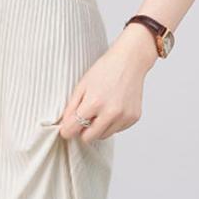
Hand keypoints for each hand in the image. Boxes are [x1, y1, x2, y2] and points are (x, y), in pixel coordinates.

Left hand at [59, 23, 157, 142]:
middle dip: (83, 131)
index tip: (67, 129)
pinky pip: (116, 130)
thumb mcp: (81, 86)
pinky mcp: (133, 118)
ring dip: (99, 128)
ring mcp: (124, 116)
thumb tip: (65, 126)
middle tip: (85, 118)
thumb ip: (71, 108)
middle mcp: (111, 113)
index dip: (67, 130)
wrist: (130, 61)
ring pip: (103, 136)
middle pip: (88, 138)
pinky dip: (112, 123)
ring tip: (101, 110)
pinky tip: (113, 108)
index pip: (73, 130)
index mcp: (94, 103)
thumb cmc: (105, 70)